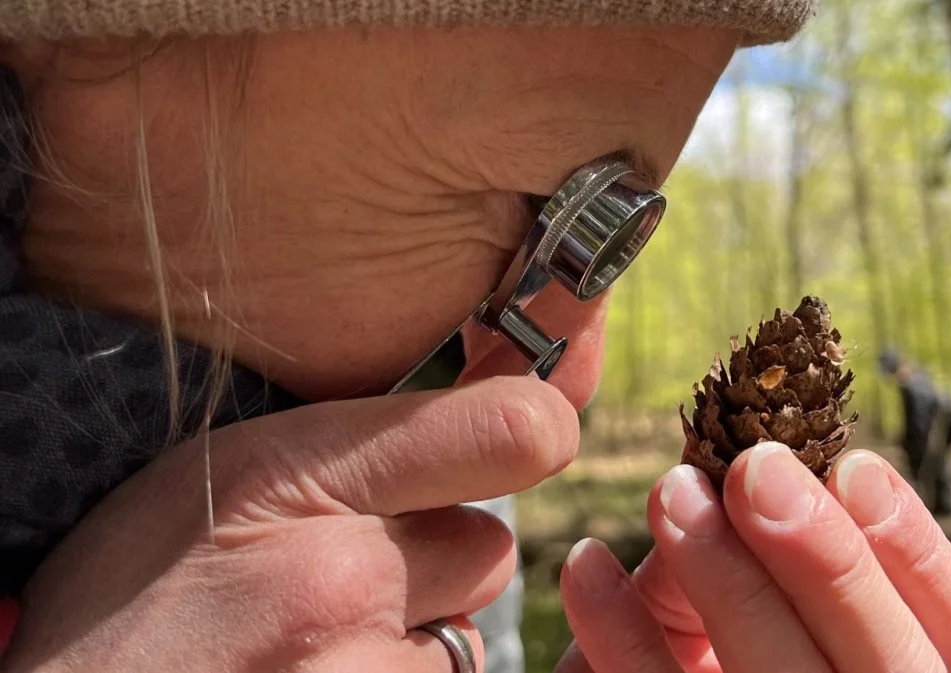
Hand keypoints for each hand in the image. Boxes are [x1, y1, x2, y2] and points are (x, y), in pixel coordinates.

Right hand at [1, 376, 578, 672]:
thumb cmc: (141, 592)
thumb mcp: (233, 471)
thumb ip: (371, 439)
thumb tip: (529, 416)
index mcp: (295, 480)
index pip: (513, 432)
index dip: (527, 427)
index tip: (524, 431)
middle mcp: (346, 584)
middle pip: (488, 547)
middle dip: (433, 554)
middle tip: (335, 570)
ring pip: (467, 632)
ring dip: (412, 633)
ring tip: (307, 642)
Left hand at [556, 443, 950, 671]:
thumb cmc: (723, 648)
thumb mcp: (760, 603)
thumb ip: (765, 550)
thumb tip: (719, 471)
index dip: (918, 551)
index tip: (853, 464)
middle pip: (890, 666)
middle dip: (827, 558)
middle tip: (755, 465)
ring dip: (728, 582)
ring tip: (671, 492)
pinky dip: (622, 635)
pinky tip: (586, 565)